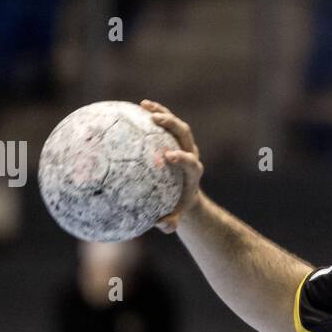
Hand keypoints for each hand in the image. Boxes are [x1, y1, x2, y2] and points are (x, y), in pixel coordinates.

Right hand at [140, 99, 204, 233]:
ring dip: (163, 113)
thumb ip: (169, 222)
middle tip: (156, 120)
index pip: (191, 162)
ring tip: (144, 106)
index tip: (168, 156)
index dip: (183, 158)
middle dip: (173, 126)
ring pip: (177, 125)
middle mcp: (191, 154)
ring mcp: (184, 145)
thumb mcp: (174, 216)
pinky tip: (138, 106)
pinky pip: (166, 123)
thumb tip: (162, 226)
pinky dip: (155, 113)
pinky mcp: (175, 139)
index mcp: (193, 173)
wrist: (186, 195)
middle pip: (186, 135)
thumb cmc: (176, 206)